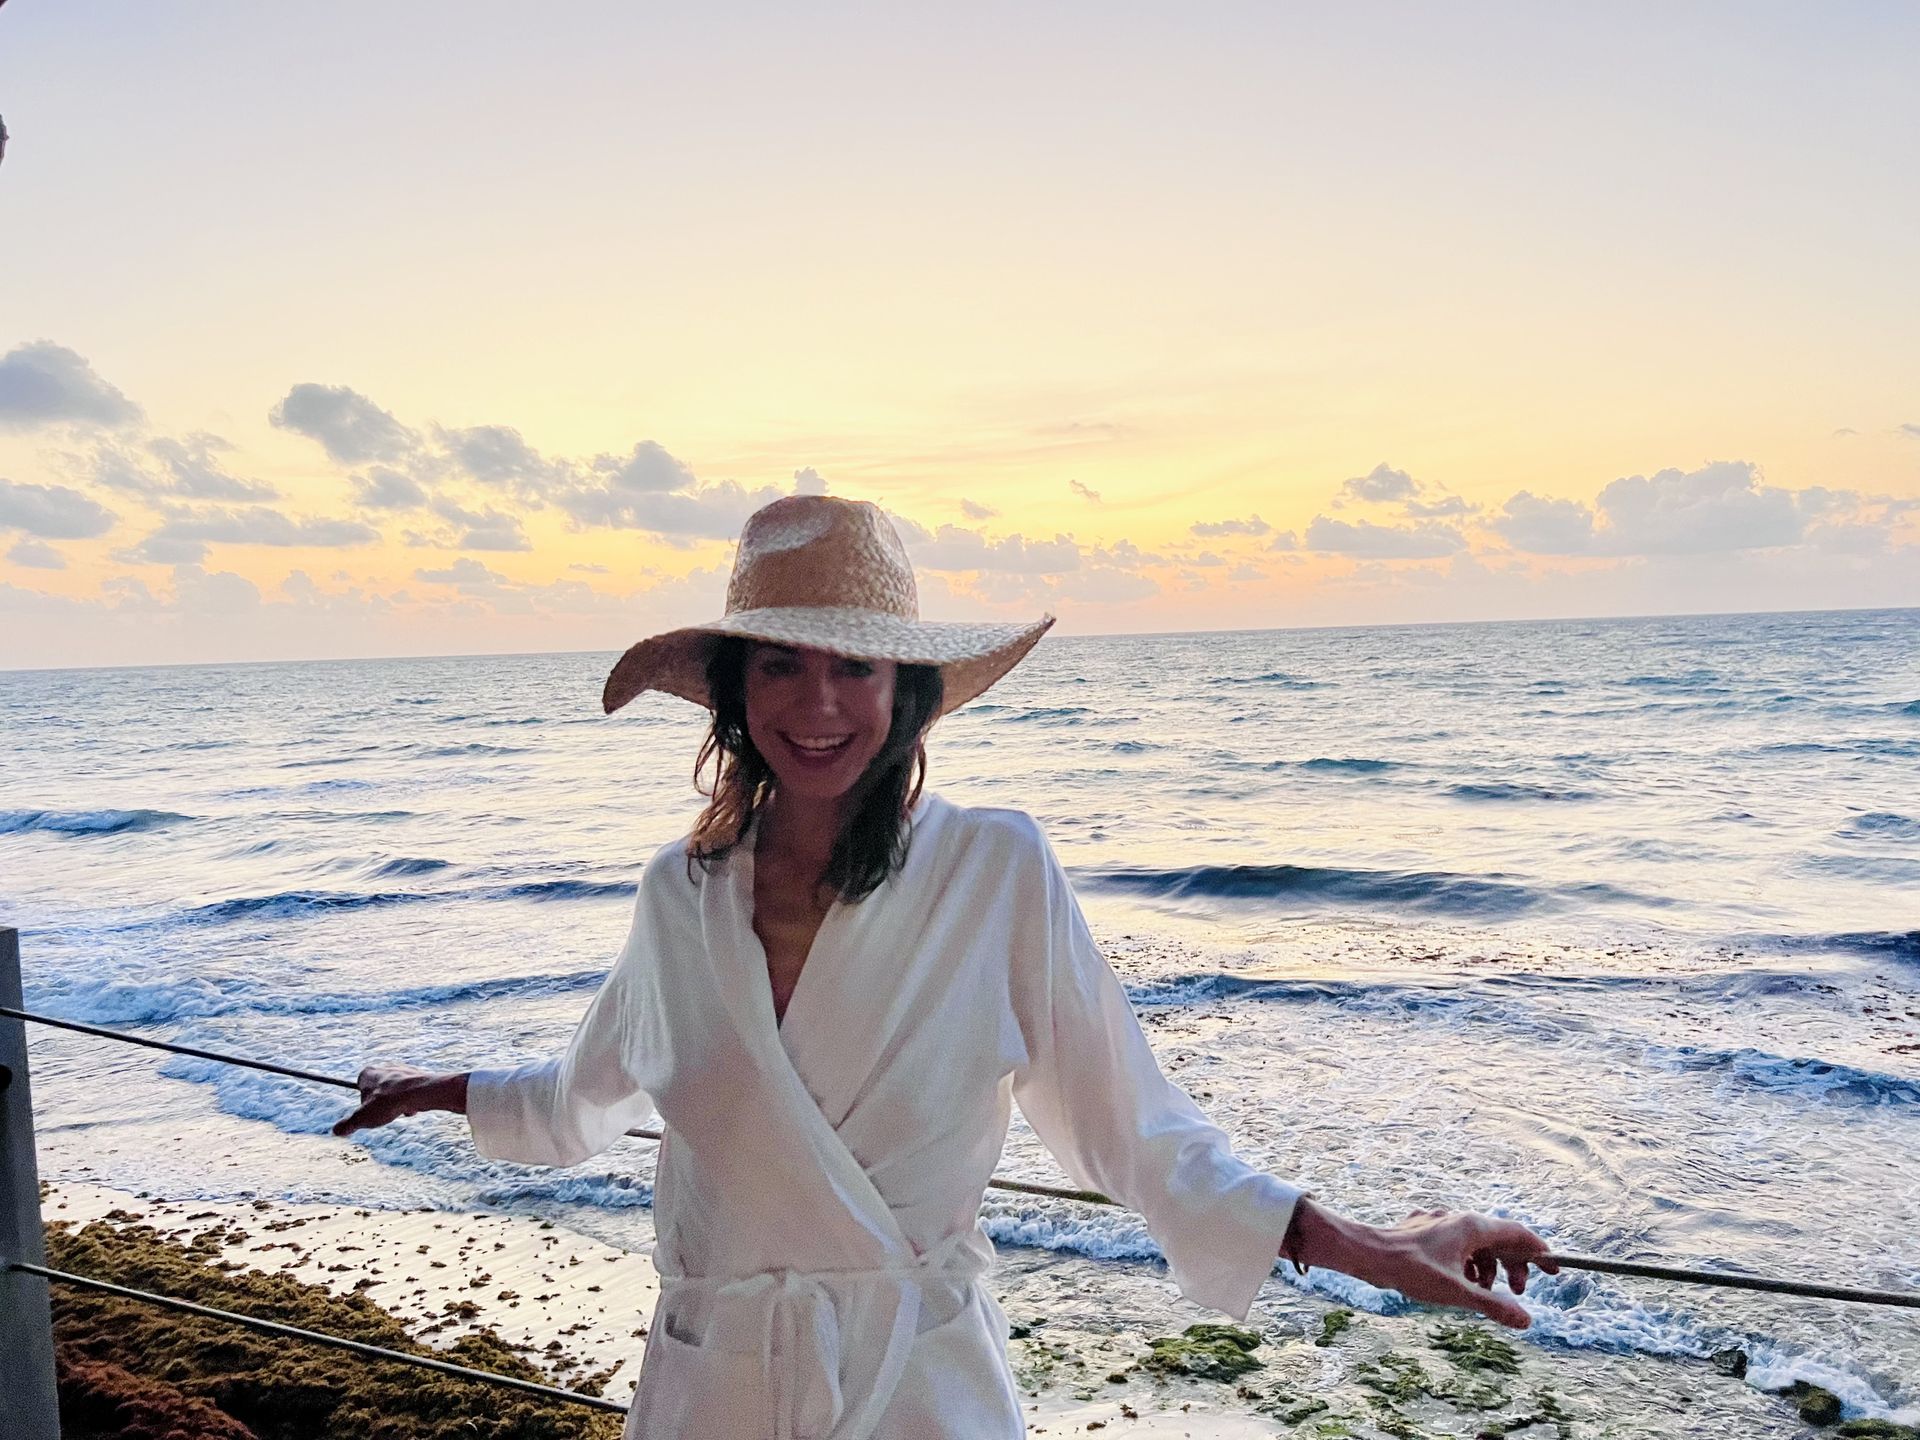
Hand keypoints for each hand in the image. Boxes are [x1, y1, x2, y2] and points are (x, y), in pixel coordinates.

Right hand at [331, 1065, 466, 1136]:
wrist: (420, 1092)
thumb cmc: (389, 1103)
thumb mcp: (362, 1118)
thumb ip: (348, 1124)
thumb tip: (336, 1131)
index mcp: (368, 1073)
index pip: (360, 1089)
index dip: (364, 1104)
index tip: (371, 1111)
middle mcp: (385, 1067)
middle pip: (378, 1094)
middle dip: (382, 1106)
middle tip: (387, 1112)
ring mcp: (401, 1071)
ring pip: (394, 1096)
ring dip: (397, 1106)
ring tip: (401, 1110)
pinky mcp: (416, 1076)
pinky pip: (409, 1095)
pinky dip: (409, 1103)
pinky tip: (413, 1107)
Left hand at [1370, 1208, 1557, 1327]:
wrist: (1367, 1253)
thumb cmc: (1410, 1270)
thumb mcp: (1456, 1292)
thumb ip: (1493, 1306)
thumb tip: (1526, 1320)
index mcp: (1472, 1227)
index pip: (1517, 1233)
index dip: (1539, 1251)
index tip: (1553, 1269)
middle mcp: (1458, 1218)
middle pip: (1499, 1238)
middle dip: (1513, 1265)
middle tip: (1518, 1291)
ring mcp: (1440, 1222)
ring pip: (1477, 1243)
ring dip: (1488, 1268)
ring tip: (1483, 1292)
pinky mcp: (1426, 1230)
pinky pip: (1457, 1244)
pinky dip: (1467, 1263)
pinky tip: (1458, 1282)